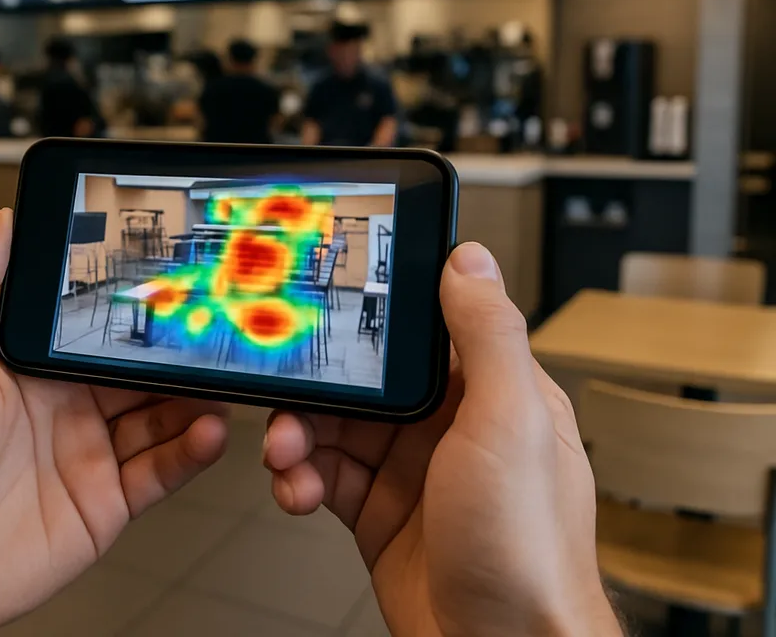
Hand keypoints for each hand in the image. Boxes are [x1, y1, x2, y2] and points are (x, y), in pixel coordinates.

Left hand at [0, 210, 229, 635]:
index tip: (175, 284)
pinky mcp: (105, 506)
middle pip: (141, 371)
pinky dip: (191, 452)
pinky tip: (206, 431)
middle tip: (218, 330)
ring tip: (225, 381)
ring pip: (163, 417)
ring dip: (196, 399)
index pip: (99, 330)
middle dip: (179, 352)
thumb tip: (3, 219)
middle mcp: (65, 410)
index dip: (137, 310)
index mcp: (31, 371)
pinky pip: (161, 472)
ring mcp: (88, 458)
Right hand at [262, 243, 620, 636]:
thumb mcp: (508, 424)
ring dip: (297, 436)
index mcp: (491, 393)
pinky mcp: (379, 513)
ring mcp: (412, 472)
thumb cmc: (527, 552)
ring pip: (333, 427)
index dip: (372, 317)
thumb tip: (470, 261)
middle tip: (287, 401)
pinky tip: (296, 491)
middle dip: (316, 388)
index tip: (324, 305)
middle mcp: (450, 427)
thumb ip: (487, 337)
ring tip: (284, 457)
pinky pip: (323, 476)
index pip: (424, 330)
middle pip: (363, 381)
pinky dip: (299, 479)